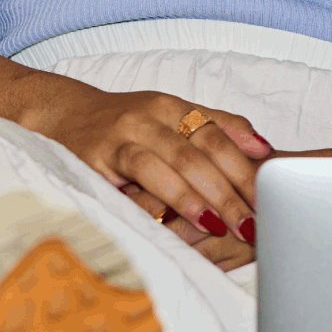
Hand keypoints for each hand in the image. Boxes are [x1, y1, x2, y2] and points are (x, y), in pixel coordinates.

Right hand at [26, 84, 275, 264]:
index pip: (220, 133)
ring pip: (173, 160)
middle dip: (234, 188)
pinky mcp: (97, 157)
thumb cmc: (122, 127)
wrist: (56, 116)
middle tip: (256, 222)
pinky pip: (135, 174)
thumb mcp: (167, 121)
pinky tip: (180, 218)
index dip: (248, 166)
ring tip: (226, 225)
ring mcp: (124, 134)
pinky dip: (162, 197)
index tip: (275, 195)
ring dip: (203, 195)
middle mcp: (151, 115)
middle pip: (203, 150)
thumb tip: (264, 150)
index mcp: (173, 106)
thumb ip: (214, 129)